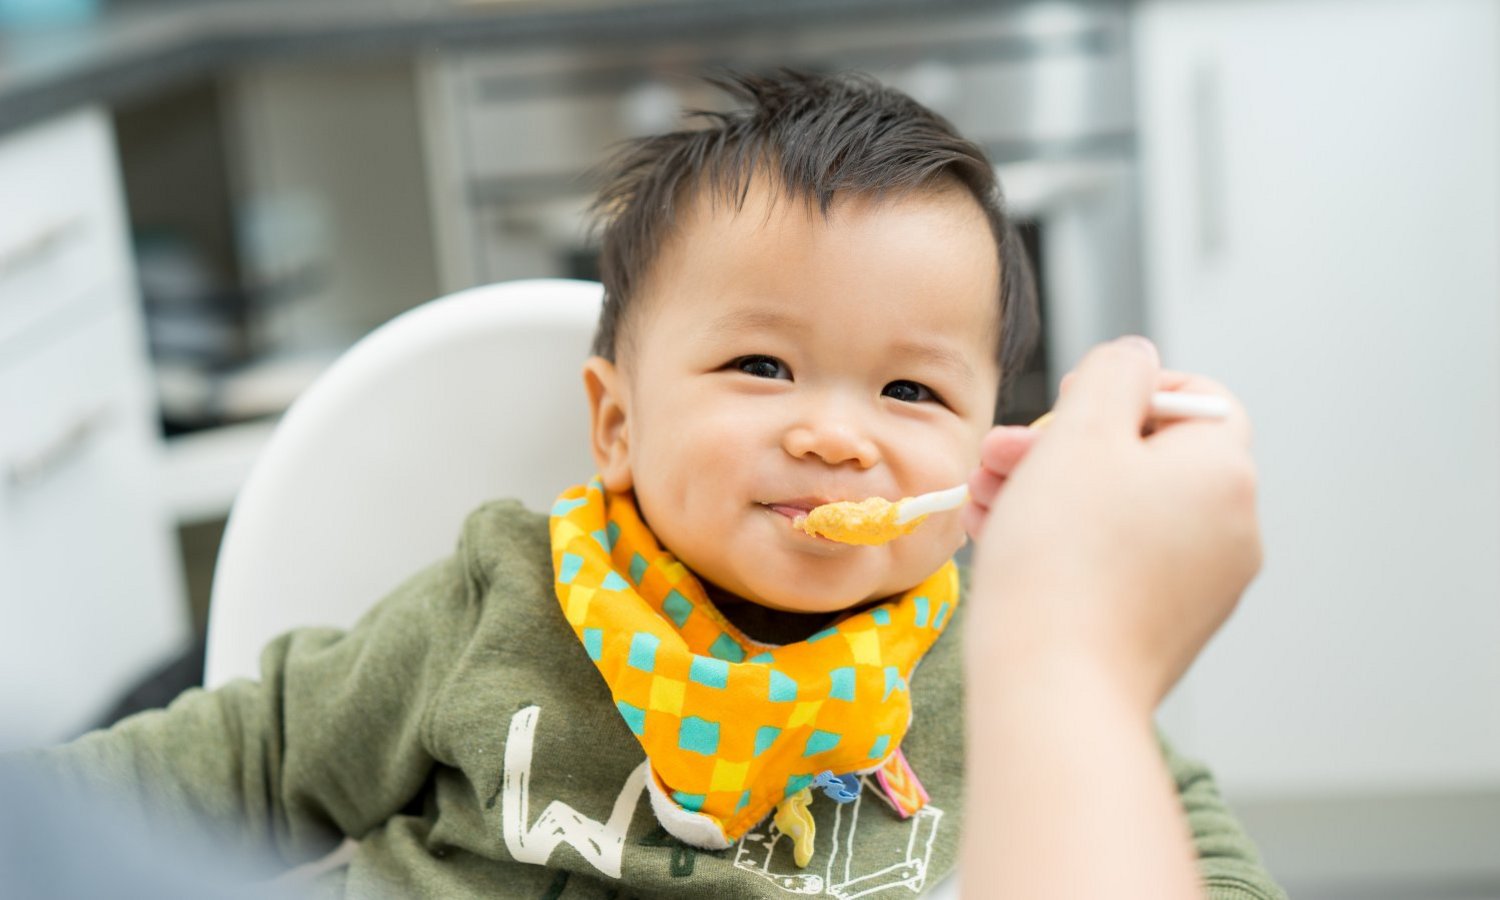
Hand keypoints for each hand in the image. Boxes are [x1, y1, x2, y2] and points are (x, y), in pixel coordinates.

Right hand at [964, 336, 1262, 712]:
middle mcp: (1232, 528)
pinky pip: (1118, 560)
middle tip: (998, 456)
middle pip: (1148, 456)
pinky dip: (1068, 542)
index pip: (1194, 398)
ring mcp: (1202, 586)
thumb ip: (1113, 373)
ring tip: (985, 499)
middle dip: (1064, 445)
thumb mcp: (1081, 433)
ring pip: (1124, 509)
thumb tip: (1135, 357)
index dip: (1126, 389)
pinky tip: (1003, 540)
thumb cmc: (1063, 559)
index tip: (1065, 405)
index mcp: (1225, 471)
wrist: (1053, 690)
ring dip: (1052, 491)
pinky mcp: (1164, 627)